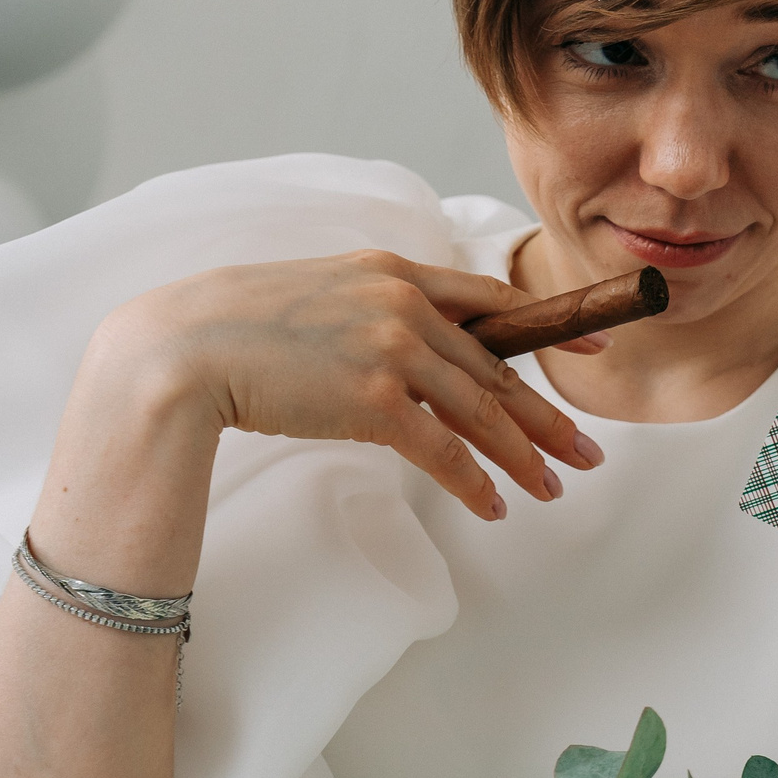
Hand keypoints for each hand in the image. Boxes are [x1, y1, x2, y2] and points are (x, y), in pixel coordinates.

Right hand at [93, 250, 606, 519]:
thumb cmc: (238, 326)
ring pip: (482, 413)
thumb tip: (413, 343)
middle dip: (548, 419)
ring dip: (522, 458)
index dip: (551, 326)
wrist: (181, 349)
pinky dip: (474, 482)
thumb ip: (375, 308)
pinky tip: (493, 506)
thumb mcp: (320, 293)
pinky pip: (443, 450)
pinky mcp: (375, 400)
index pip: (494, 300)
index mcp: (395, 272)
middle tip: (587, 451)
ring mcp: (393, 350)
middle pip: (499, 370)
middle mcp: (405, 305)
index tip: (595, 347)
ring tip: (552, 487)